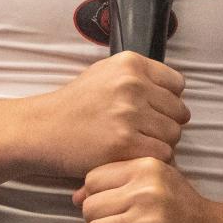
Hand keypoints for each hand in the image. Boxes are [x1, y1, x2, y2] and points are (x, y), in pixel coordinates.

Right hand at [32, 52, 189, 177]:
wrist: (42, 128)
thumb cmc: (75, 104)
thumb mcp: (106, 72)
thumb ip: (140, 76)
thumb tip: (175, 92)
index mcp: (131, 63)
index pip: (178, 84)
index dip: (168, 101)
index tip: (153, 111)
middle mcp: (132, 84)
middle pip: (179, 111)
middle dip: (166, 124)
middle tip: (144, 133)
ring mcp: (128, 114)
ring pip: (173, 135)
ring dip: (160, 144)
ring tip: (136, 144)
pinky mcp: (124, 143)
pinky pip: (162, 154)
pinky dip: (151, 159)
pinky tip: (132, 156)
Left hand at [74, 157, 222, 222]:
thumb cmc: (187, 212)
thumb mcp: (159, 183)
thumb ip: (121, 183)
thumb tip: (76, 196)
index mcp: (147, 167)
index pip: (93, 178)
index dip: (94, 197)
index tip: (106, 210)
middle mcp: (147, 190)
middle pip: (90, 207)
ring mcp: (149, 221)